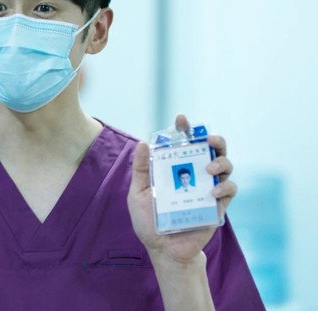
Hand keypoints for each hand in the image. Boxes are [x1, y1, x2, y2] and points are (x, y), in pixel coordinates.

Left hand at [127, 114, 236, 263]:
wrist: (162, 249)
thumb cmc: (149, 221)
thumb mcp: (138, 193)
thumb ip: (141, 170)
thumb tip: (143, 143)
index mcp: (175, 169)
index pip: (184, 144)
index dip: (185, 129)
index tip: (181, 119)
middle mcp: (195, 175)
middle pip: (212, 150)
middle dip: (213, 139)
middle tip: (207, 139)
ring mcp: (208, 189)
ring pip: (226, 166)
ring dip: (221, 162)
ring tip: (209, 168)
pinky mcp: (218, 206)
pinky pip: (229, 191)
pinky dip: (224, 187)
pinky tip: (212, 192)